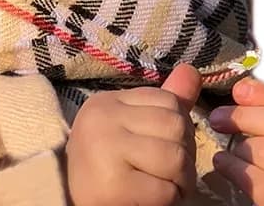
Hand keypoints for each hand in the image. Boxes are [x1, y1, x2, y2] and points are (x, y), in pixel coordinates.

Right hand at [61, 63, 201, 205]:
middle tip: (172, 176)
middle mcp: (102, 118)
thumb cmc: (106, 168)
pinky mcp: (113, 185)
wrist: (71, 202)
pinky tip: (155, 202)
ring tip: (167, 189)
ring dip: (182, 182)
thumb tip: (192, 70)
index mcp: (107, 102)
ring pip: (175, 157)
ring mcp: (105, 148)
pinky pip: (166, 190)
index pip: (168, 100)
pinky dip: (171, 200)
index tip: (168, 151)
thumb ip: (162, 105)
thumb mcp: (131, 130)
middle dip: (185, 156)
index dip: (181, 130)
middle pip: (175, 126)